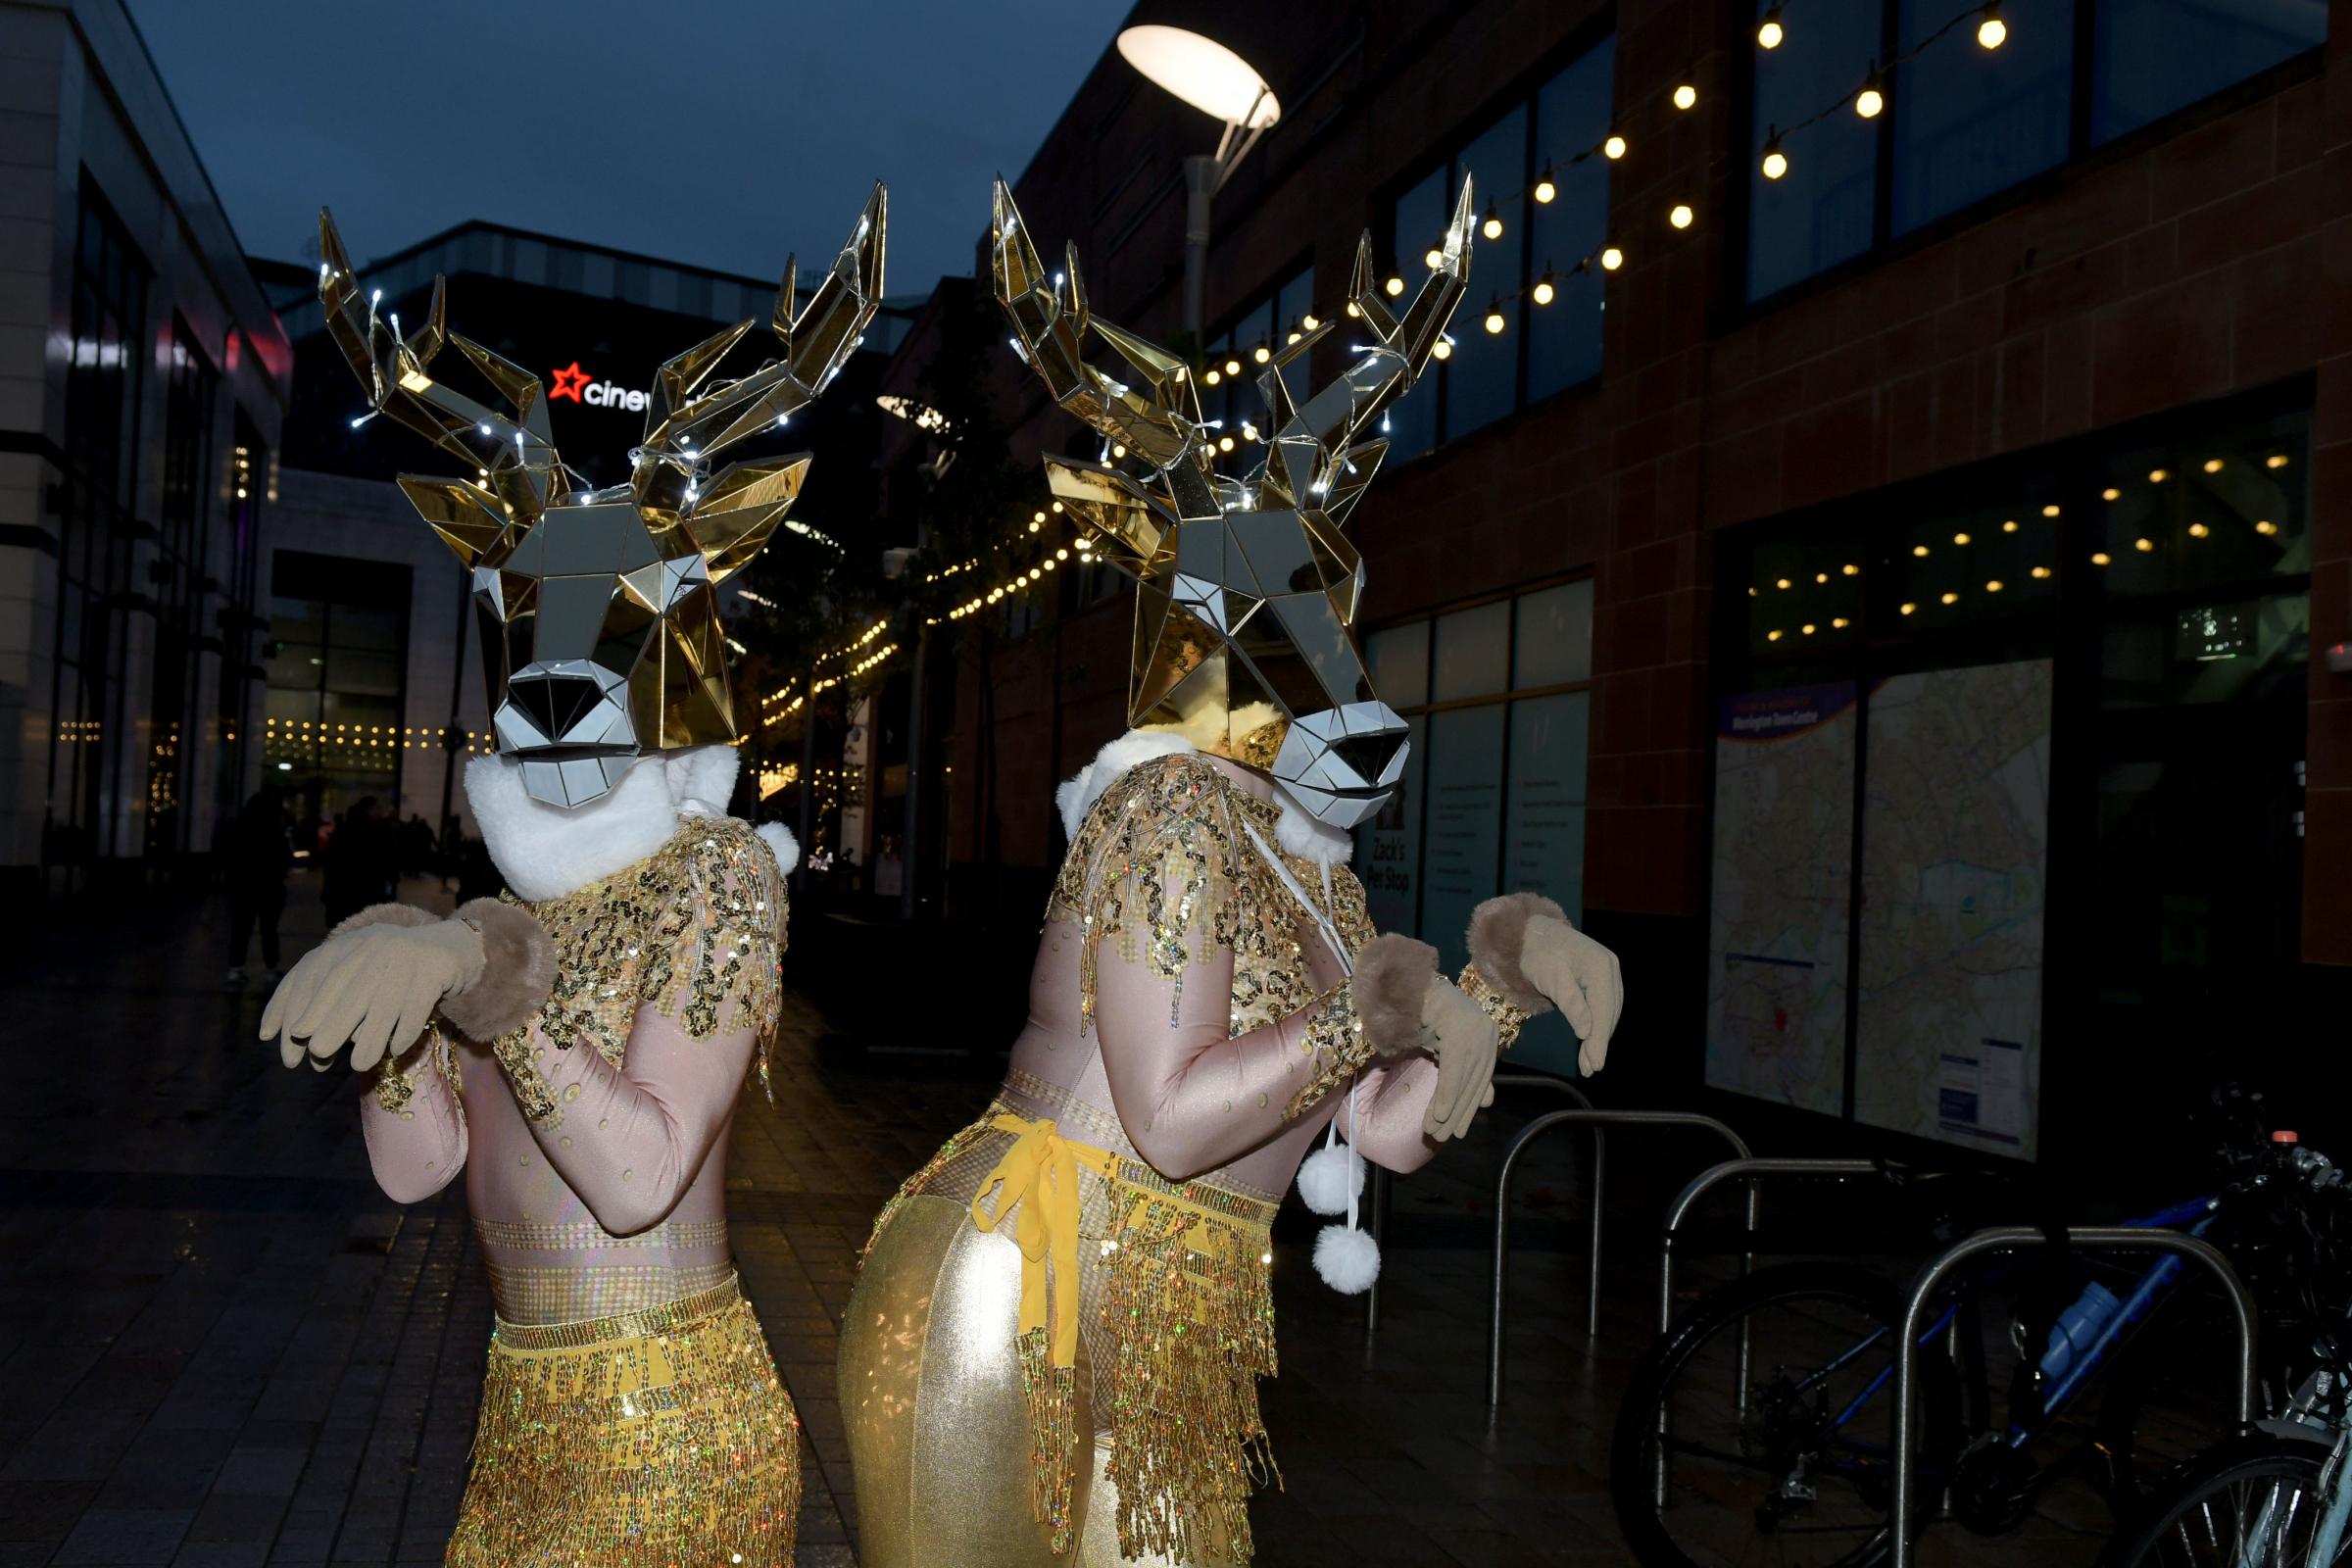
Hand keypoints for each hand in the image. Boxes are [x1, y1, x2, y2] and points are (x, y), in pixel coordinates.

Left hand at [260, 917, 484, 1072]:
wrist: (451, 946)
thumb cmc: (394, 969)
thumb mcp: (360, 971)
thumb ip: (329, 995)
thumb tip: (293, 1035)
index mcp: (350, 944)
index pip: (314, 971)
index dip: (301, 1003)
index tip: (293, 1036)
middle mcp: (374, 946)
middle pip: (347, 988)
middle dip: (331, 1023)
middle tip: (318, 1053)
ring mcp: (406, 957)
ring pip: (383, 1004)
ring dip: (370, 1039)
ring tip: (359, 1065)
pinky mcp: (435, 970)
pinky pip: (417, 1007)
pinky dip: (405, 1033)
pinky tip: (396, 1051)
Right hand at [1418, 979, 1498, 1140]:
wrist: (1406, 985)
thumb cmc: (1425, 1015)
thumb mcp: (1448, 1049)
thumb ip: (1468, 1074)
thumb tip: (1489, 1102)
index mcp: (1488, 1034)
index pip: (1480, 1079)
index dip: (1468, 1107)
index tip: (1457, 1131)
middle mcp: (1487, 1032)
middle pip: (1472, 1082)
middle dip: (1457, 1113)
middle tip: (1443, 1137)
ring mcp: (1475, 1029)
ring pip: (1462, 1081)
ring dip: (1447, 1111)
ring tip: (1434, 1132)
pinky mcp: (1460, 1031)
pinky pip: (1453, 1071)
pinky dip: (1445, 1095)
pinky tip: (1438, 1115)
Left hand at [1521, 915, 1622, 1074]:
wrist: (1530, 933)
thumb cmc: (1536, 954)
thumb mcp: (1550, 978)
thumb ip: (1570, 1003)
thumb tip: (1587, 1031)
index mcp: (1600, 966)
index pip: (1603, 1010)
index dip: (1599, 1040)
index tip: (1596, 1065)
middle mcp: (1610, 967)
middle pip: (1608, 1013)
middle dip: (1599, 1042)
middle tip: (1590, 1069)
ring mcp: (1608, 971)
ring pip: (1608, 1011)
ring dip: (1599, 1037)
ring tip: (1589, 1063)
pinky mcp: (1602, 976)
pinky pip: (1603, 1005)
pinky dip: (1597, 1024)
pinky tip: (1590, 1040)